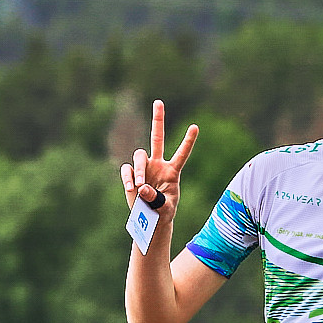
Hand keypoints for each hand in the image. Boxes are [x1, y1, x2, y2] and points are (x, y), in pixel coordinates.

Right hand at [119, 100, 198, 222]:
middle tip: (158, 102)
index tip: (195, 127)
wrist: (149, 220)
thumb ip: (156, 198)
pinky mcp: (131, 175)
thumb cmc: (162, 213)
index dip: (188, 141)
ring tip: (139, 185)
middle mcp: (158, 165)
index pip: (181, 154)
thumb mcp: (165, 209)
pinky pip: (127, 169)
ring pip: (139, 155)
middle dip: (157, 120)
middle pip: (157, 138)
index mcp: (172, 171)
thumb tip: (142, 186)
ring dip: (138, 169)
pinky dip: (128, 178)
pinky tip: (132, 189)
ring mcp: (144, 168)